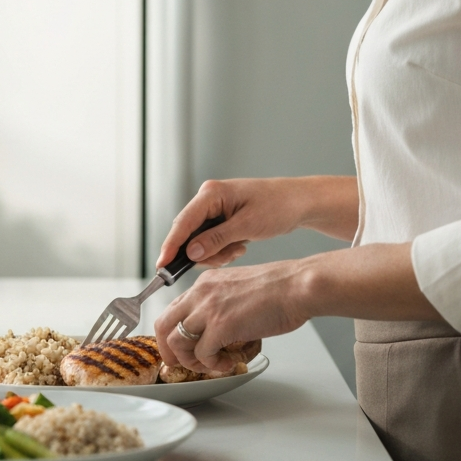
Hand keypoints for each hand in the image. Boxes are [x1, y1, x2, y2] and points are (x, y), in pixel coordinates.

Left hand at [154, 260, 310, 373]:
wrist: (298, 286)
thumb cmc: (279, 289)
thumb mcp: (238, 287)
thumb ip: (221, 303)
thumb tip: (215, 329)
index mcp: (205, 282)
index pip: (173, 309)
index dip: (173, 333)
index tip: (183, 348)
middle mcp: (201, 292)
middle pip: (162, 325)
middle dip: (170, 351)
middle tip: (184, 364)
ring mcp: (209, 308)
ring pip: (176, 342)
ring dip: (190, 361)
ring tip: (210, 365)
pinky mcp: (221, 325)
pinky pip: (202, 354)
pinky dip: (212, 366)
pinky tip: (227, 364)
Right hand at [157, 177, 349, 271]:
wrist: (300, 202)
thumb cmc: (278, 206)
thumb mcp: (247, 226)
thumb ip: (216, 239)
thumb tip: (190, 253)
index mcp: (211, 193)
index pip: (183, 222)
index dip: (170, 246)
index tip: (161, 266)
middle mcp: (209, 199)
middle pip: (189, 233)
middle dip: (203, 252)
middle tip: (224, 259)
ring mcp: (215, 209)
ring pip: (200, 241)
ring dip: (216, 252)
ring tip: (238, 250)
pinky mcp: (222, 218)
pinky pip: (211, 240)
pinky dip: (223, 249)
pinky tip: (240, 246)